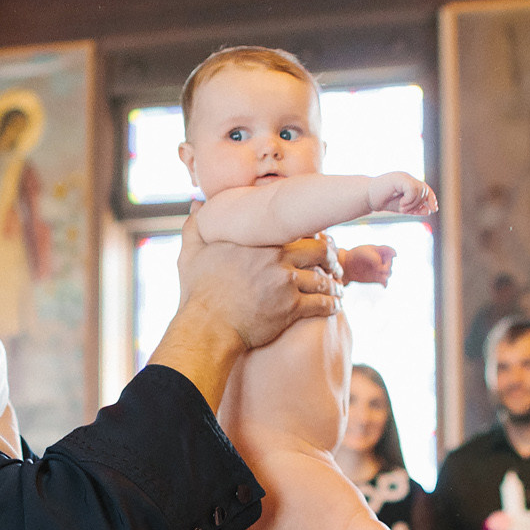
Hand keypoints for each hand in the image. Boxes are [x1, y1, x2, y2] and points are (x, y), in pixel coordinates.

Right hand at [174, 206, 337, 351]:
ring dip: (336, 283)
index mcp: (259, 241)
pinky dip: (333, 304)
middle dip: (332, 256)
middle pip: (320, 250)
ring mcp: (285, 282)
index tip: (317, 240)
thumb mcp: (190, 253)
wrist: (207, 327)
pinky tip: (336, 306)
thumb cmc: (198, 292)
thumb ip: (195, 224)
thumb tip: (197, 202)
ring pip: (325, 278)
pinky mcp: (291, 308)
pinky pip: (323, 303)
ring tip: (339, 287)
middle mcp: (277, 257)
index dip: (313, 234)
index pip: (299, 228)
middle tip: (335, 264)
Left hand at [339, 244, 395, 285]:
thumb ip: (376, 259)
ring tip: (380, 276)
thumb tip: (382, 270)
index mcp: (380, 251)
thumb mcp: (366, 253)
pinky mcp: (377, 278)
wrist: (347, 266)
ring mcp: (380, 270)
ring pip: (389, 273)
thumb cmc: (356, 256)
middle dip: (387, 266)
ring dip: (386, 274)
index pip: (389, 251)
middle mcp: (382, 260)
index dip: (392, 253)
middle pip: (390, 263)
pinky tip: (383, 285)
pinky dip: (385, 283)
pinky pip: (384, 282)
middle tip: (380, 269)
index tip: (394, 255)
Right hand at [368, 172, 436, 216]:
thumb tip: (428, 210)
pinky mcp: (399, 178)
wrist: (367, 197)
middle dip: (418, 204)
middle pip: (424, 190)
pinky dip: (409, 200)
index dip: (431, 198)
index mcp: (409, 183)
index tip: (434, 209)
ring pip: (419, 190)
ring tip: (402, 208)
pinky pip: (412, 189)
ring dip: (412, 204)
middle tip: (405, 211)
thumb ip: (415, 208)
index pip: (426, 189)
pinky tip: (401, 205)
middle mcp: (408, 178)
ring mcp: (403, 177)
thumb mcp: (402, 207)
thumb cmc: (383, 201)